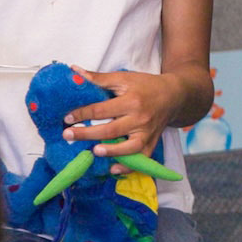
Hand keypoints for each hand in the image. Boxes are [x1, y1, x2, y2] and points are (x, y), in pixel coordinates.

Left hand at [65, 70, 182, 159]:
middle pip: (111, 130)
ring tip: (93, 151)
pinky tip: (113, 168)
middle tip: (68, 135)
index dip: (82, 114)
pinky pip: (141, 159)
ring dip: (111, 151)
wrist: (174, 96)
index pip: (102, 110)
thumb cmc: (146, 85)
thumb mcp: (124, 78)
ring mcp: (147, 133)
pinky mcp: (152, 143)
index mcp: (132, 100)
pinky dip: (128, 166)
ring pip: (128, 147)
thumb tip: (74, 72)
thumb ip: (99, 78)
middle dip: (87, 134)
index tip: (67, 118)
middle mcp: (140, 118)